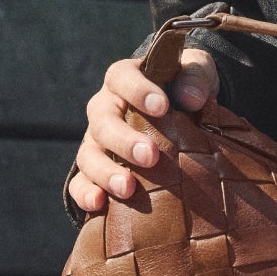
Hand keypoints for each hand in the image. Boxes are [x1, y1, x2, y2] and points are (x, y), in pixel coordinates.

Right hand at [66, 47, 219, 214]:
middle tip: (150, 156)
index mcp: (124, 79)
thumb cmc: (184, 88)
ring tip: (128, 187)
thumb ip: (196, 77)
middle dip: (124, 140)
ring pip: (89, 155)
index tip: (162, 106)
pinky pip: (80, 182)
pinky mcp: (93, 169)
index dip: (138, 91)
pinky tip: (99, 204)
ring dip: (106, 172)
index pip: (122, 78)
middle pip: (103, 122)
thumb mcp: (196, 71)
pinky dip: (85, 193)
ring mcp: (96, 141)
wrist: (180, 116)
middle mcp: (104, 109)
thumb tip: (192, 98)